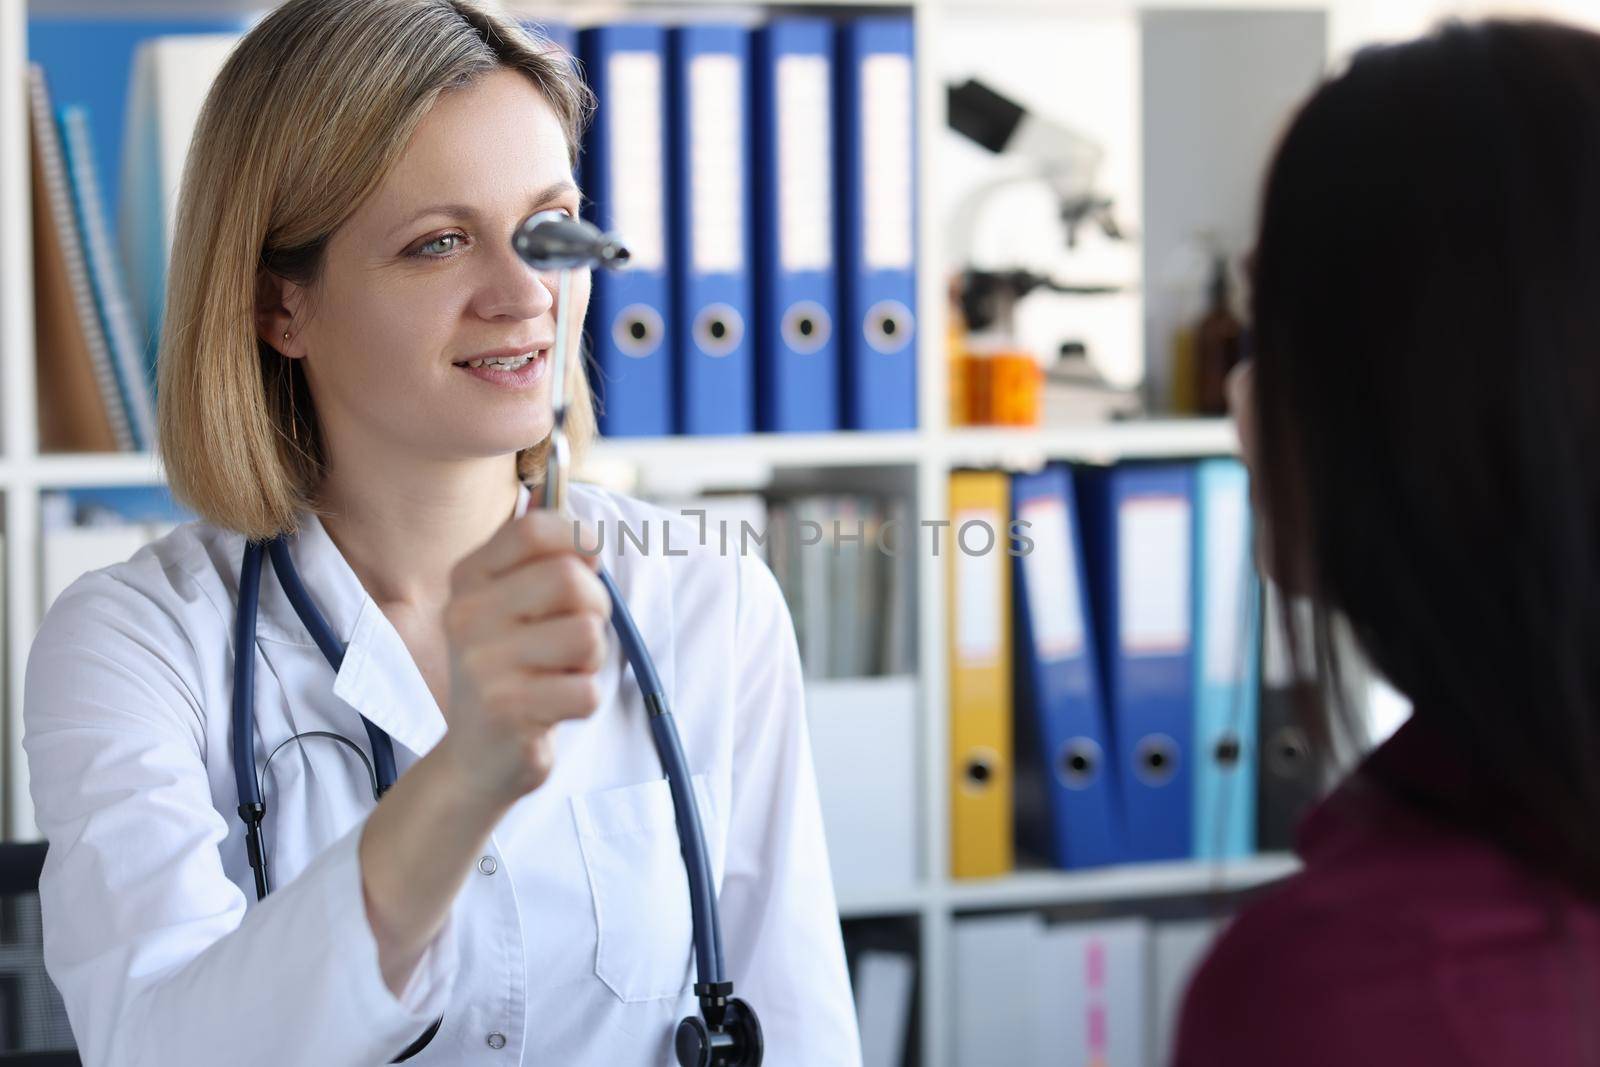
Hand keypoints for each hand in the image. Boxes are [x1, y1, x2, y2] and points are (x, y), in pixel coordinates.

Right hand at [437, 511, 609, 805]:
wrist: (474, 756)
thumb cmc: (510, 669)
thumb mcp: (514, 607)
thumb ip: (547, 564)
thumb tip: (590, 538)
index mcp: (468, 579)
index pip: (533, 529)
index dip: (577, 538)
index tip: (588, 560)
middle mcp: (466, 615)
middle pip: (569, 578)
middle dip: (595, 606)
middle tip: (578, 634)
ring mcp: (483, 664)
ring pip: (586, 635)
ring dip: (590, 660)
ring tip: (559, 673)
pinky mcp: (506, 709)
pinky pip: (587, 691)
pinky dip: (583, 701)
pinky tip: (552, 707)